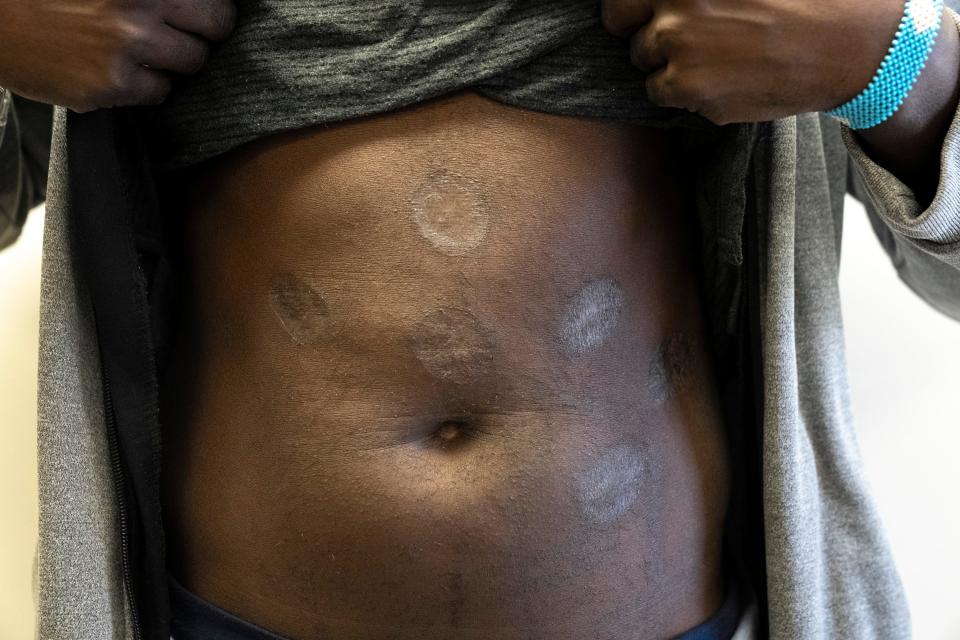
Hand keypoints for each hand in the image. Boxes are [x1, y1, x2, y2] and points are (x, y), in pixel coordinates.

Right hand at [0, 0, 235, 111]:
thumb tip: (195, 5)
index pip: (214, 3)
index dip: (211, 12)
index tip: (201, 18)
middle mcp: (138, 7)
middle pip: (214, 29)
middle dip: (201, 35)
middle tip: (181, 37)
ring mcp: (125, 48)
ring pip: (191, 65)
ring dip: (173, 62)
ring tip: (142, 53)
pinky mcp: (111, 85)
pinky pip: (159, 93)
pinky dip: (146, 86)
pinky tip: (119, 70)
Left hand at [602, 0, 915, 124]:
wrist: (842, 44)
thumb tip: (667, 2)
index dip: (629, 6)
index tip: (644, 10)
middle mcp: (676, 9)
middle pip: (623, 26)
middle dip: (642, 31)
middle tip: (676, 36)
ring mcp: (680, 51)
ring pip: (643, 63)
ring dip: (666, 62)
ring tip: (713, 56)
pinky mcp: (690, 90)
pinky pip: (663, 94)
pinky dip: (683, 91)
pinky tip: (721, 77)